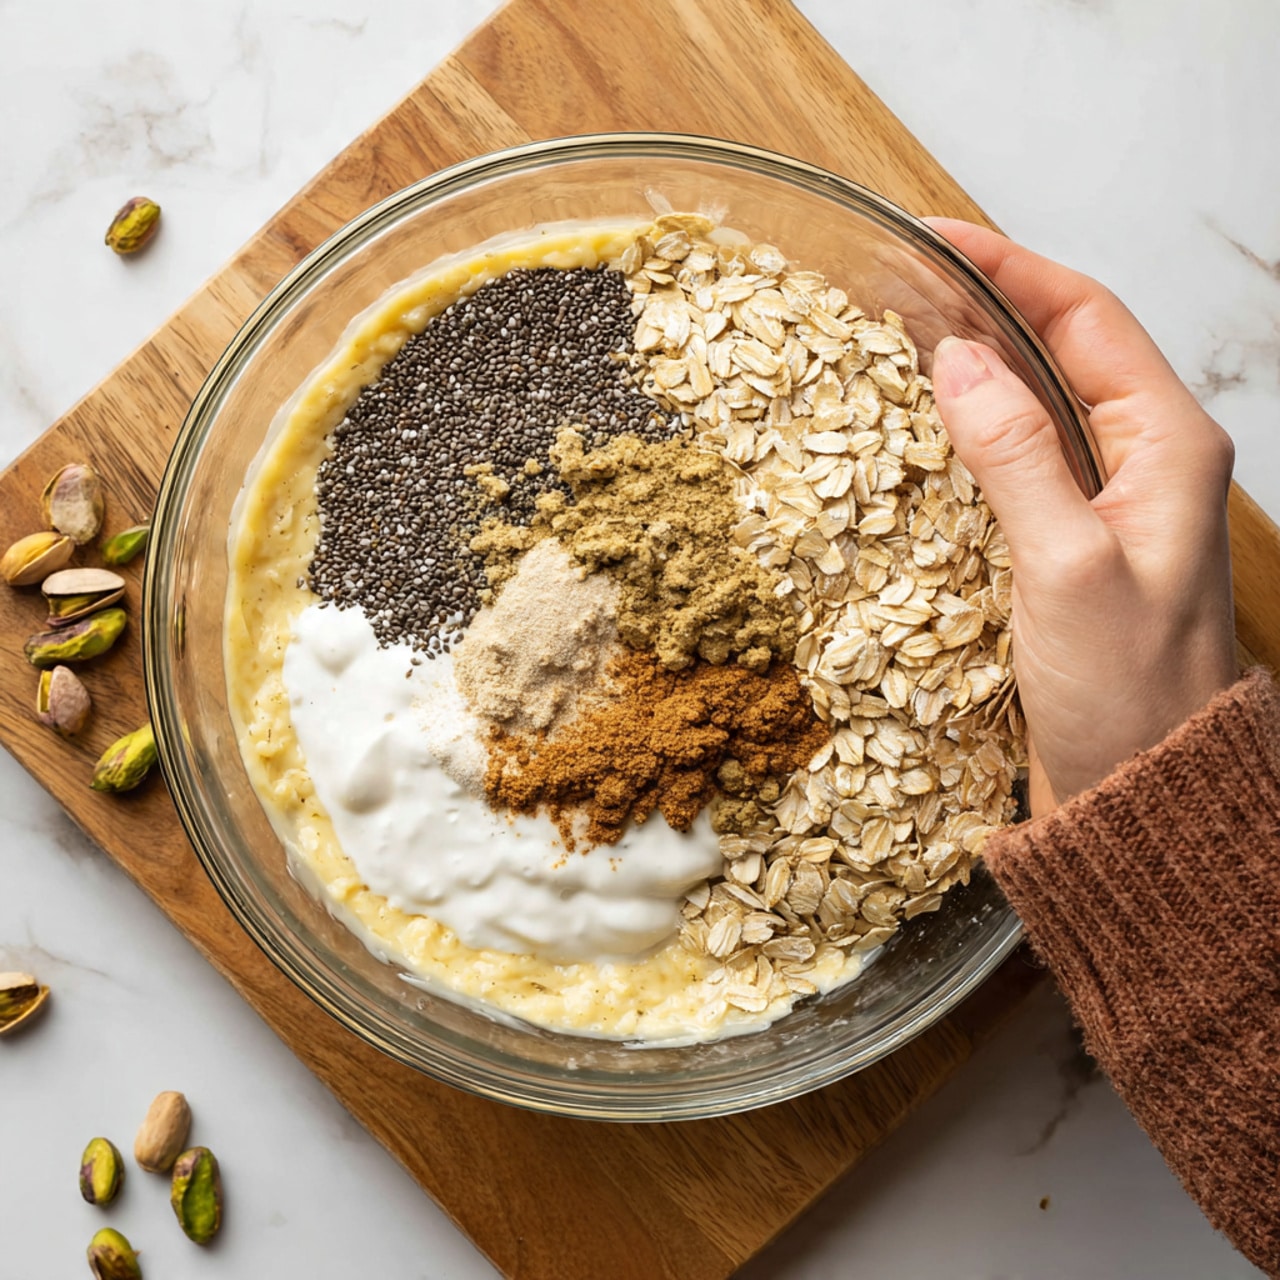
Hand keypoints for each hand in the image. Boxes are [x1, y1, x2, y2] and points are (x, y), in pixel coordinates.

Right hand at [927, 220, 1238, 814]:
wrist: (1140, 789)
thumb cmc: (1126, 690)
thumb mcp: (1067, 566)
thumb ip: (1015, 455)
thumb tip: (954, 359)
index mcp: (1167, 443)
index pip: (1084, 316)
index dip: (1007, 268)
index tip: (930, 238)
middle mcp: (1144, 457)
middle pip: (1061, 345)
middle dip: (983, 303)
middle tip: (898, 284)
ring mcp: (1107, 499)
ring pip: (1036, 398)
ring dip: (971, 363)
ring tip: (896, 339)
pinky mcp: (1071, 537)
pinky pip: (1019, 455)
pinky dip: (968, 428)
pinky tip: (920, 429)